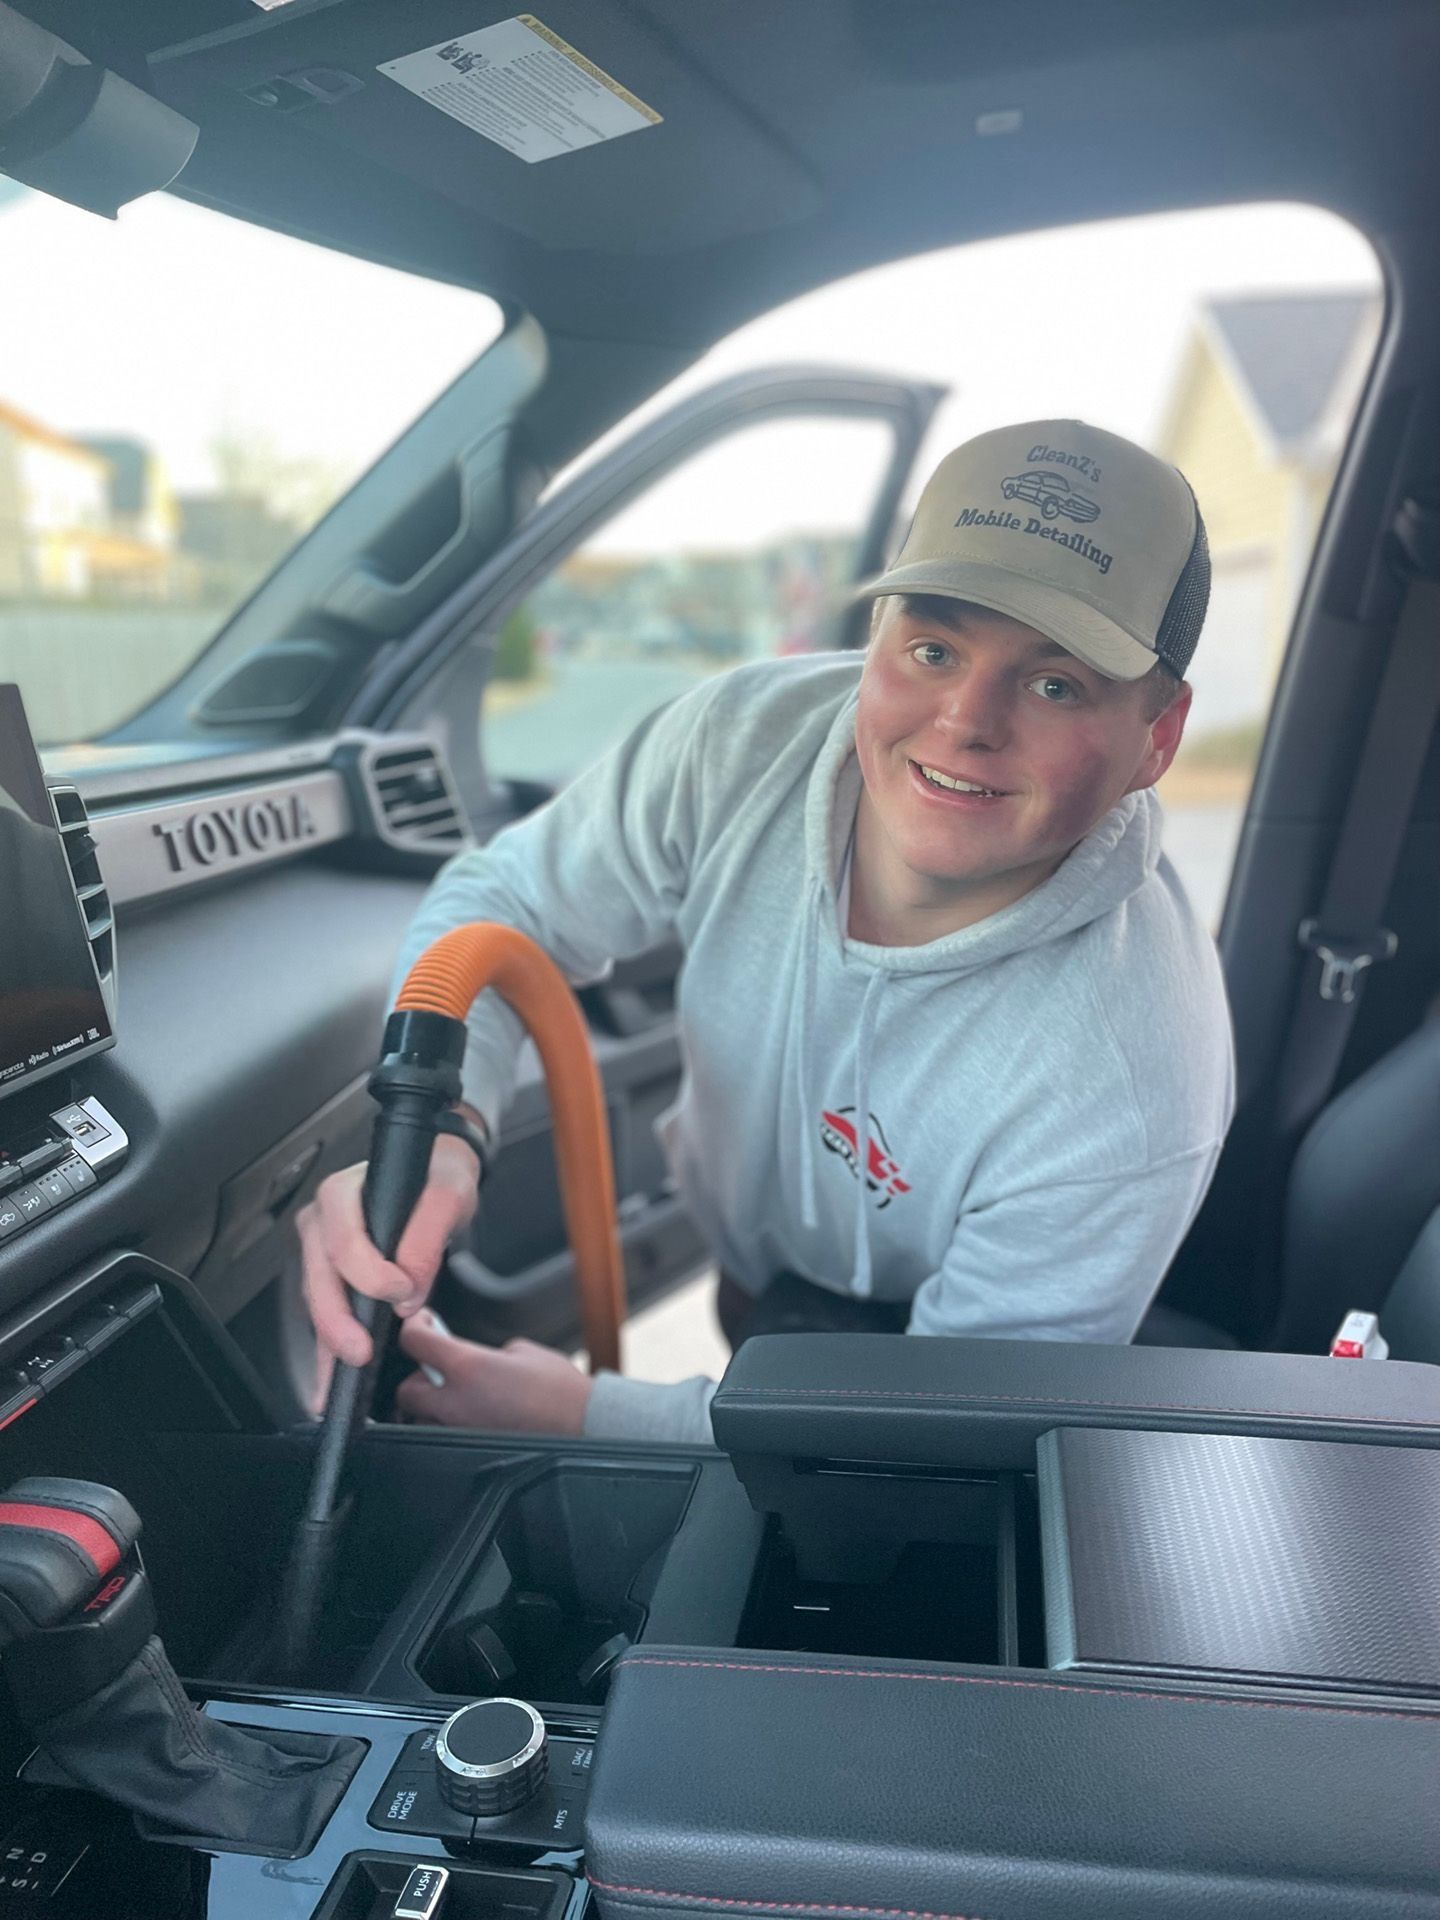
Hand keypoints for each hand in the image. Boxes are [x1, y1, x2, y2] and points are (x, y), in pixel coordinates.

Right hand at [299, 1131, 481, 1371]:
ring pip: (318, 1301)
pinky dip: (331, 1345)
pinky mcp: (334, 1274)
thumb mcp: (446, 1194)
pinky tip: (331, 1377)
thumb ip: (427, 1236)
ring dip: (329, 1342)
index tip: (402, 1292)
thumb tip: (409, 1289)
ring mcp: (322, 1249)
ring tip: (335, 1384)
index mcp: (342, 1193)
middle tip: (359, 1353)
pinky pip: (329, 1311)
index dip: (369, 1273)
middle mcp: (322, 1221)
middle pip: (319, 1278)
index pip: (343, 1241)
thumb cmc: (436, 1176)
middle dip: (337, 1322)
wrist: (437, 1172)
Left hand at [395, 1312, 592, 1434]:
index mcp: (469, 1368)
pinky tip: (471, 1415)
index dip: (415, 1327)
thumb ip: (485, 1352)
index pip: (416, 1342)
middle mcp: (456, 1403)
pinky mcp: (469, 1450)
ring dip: (432, 1404)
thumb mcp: (521, 1351)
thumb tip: (470, 1359)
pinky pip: (444, 1435)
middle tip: (438, 1366)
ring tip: (457, 1395)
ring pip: (422, 1419)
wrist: (584, 1425)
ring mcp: (461, 1431)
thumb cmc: (560, 1389)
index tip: (423, 1323)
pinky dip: (450, 1424)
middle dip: (418, 1375)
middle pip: (407, 1389)